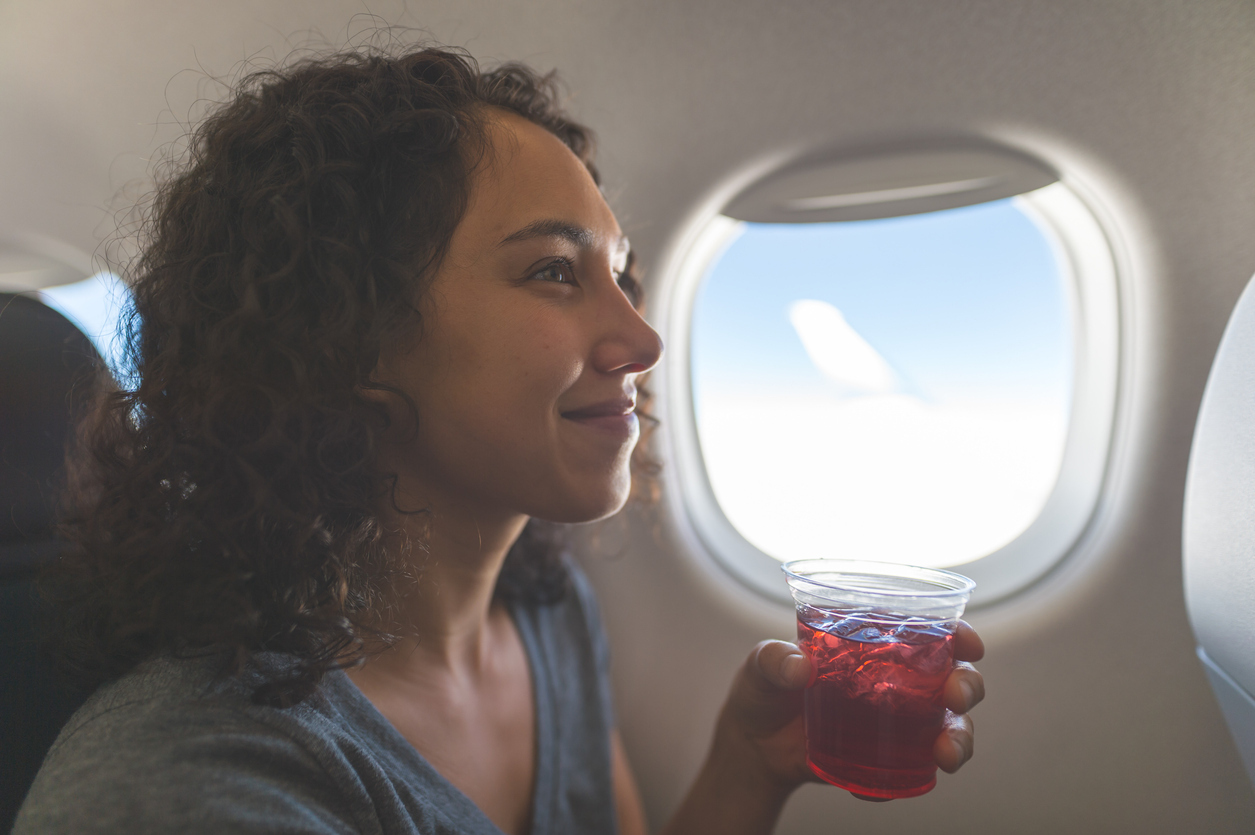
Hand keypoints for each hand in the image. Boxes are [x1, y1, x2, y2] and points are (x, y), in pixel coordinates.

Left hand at [715, 621, 985, 793]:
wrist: (754, 746)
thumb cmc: (763, 690)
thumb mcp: (759, 665)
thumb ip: (773, 658)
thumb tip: (800, 666)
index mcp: (875, 642)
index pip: (930, 630)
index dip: (959, 633)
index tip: (969, 643)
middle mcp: (897, 679)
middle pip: (954, 678)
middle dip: (967, 686)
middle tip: (956, 698)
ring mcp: (896, 721)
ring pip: (949, 727)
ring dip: (959, 739)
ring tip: (945, 754)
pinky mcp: (885, 757)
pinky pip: (911, 770)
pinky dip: (907, 779)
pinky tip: (881, 789)